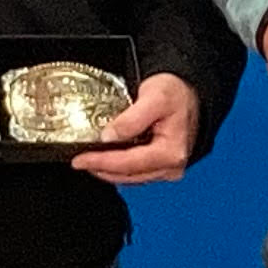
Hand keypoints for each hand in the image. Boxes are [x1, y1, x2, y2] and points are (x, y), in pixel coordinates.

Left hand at [71, 71, 200, 183]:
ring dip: (109, 171)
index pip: (129, 163)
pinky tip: (107, 160)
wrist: (189, 90)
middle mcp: (173, 166)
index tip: (79, 160)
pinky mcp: (164, 166)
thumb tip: (107, 137)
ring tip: (89, 161)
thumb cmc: (176, 92)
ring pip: (132, 177)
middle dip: (101, 170)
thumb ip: (131, 119)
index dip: (101, 163)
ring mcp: (169, 168)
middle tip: (79, 162)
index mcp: (171, 152)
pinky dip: (119, 168)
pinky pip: (137, 173)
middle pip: (129, 175)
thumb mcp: (154, 97)